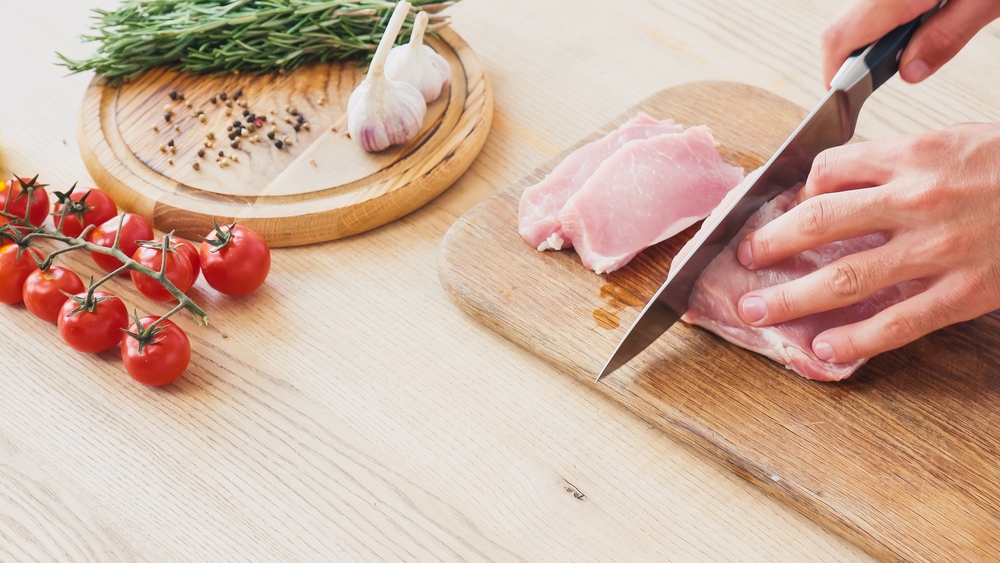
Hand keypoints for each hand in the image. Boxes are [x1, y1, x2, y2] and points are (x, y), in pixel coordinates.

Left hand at [735, 123, 999, 362]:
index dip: (796, 191)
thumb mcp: (955, 141)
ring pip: (846, 275)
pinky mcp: (967, 291)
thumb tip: (838, 184)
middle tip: (742, 260)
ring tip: (757, 310)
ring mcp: (940, 248)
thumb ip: (898, 162)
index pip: (831, 169)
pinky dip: (856, 339)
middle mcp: (917, 199)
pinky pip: (898, 321)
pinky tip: (824, 349)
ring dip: (793, 298)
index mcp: (915, 154)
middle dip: (771, 244)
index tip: (777, 210)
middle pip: (819, 221)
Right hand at [821, 0, 999, 86]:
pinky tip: (917, 22)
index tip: (844, 99)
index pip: (842, 37)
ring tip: (907, 50)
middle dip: (851, 57)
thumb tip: (910, 70)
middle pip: (846, 23)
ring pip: (862, 9)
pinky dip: (888, 17)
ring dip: (873, 36)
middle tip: (871, 82)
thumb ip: (947, 35)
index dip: (835, 74)